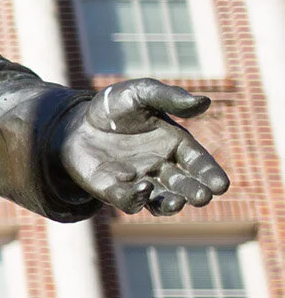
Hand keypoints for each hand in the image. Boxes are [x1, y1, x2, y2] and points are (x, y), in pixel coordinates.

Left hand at [57, 79, 229, 215]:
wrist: (75, 122)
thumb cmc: (113, 108)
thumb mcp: (140, 94)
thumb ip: (169, 97)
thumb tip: (205, 101)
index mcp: (174, 144)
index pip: (198, 162)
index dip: (210, 174)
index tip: (222, 185)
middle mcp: (160, 167)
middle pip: (182, 184)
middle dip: (194, 192)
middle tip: (203, 197)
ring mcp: (138, 181)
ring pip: (159, 199)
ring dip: (169, 203)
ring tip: (177, 202)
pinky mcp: (112, 191)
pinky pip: (127, 200)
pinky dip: (136, 198)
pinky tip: (142, 189)